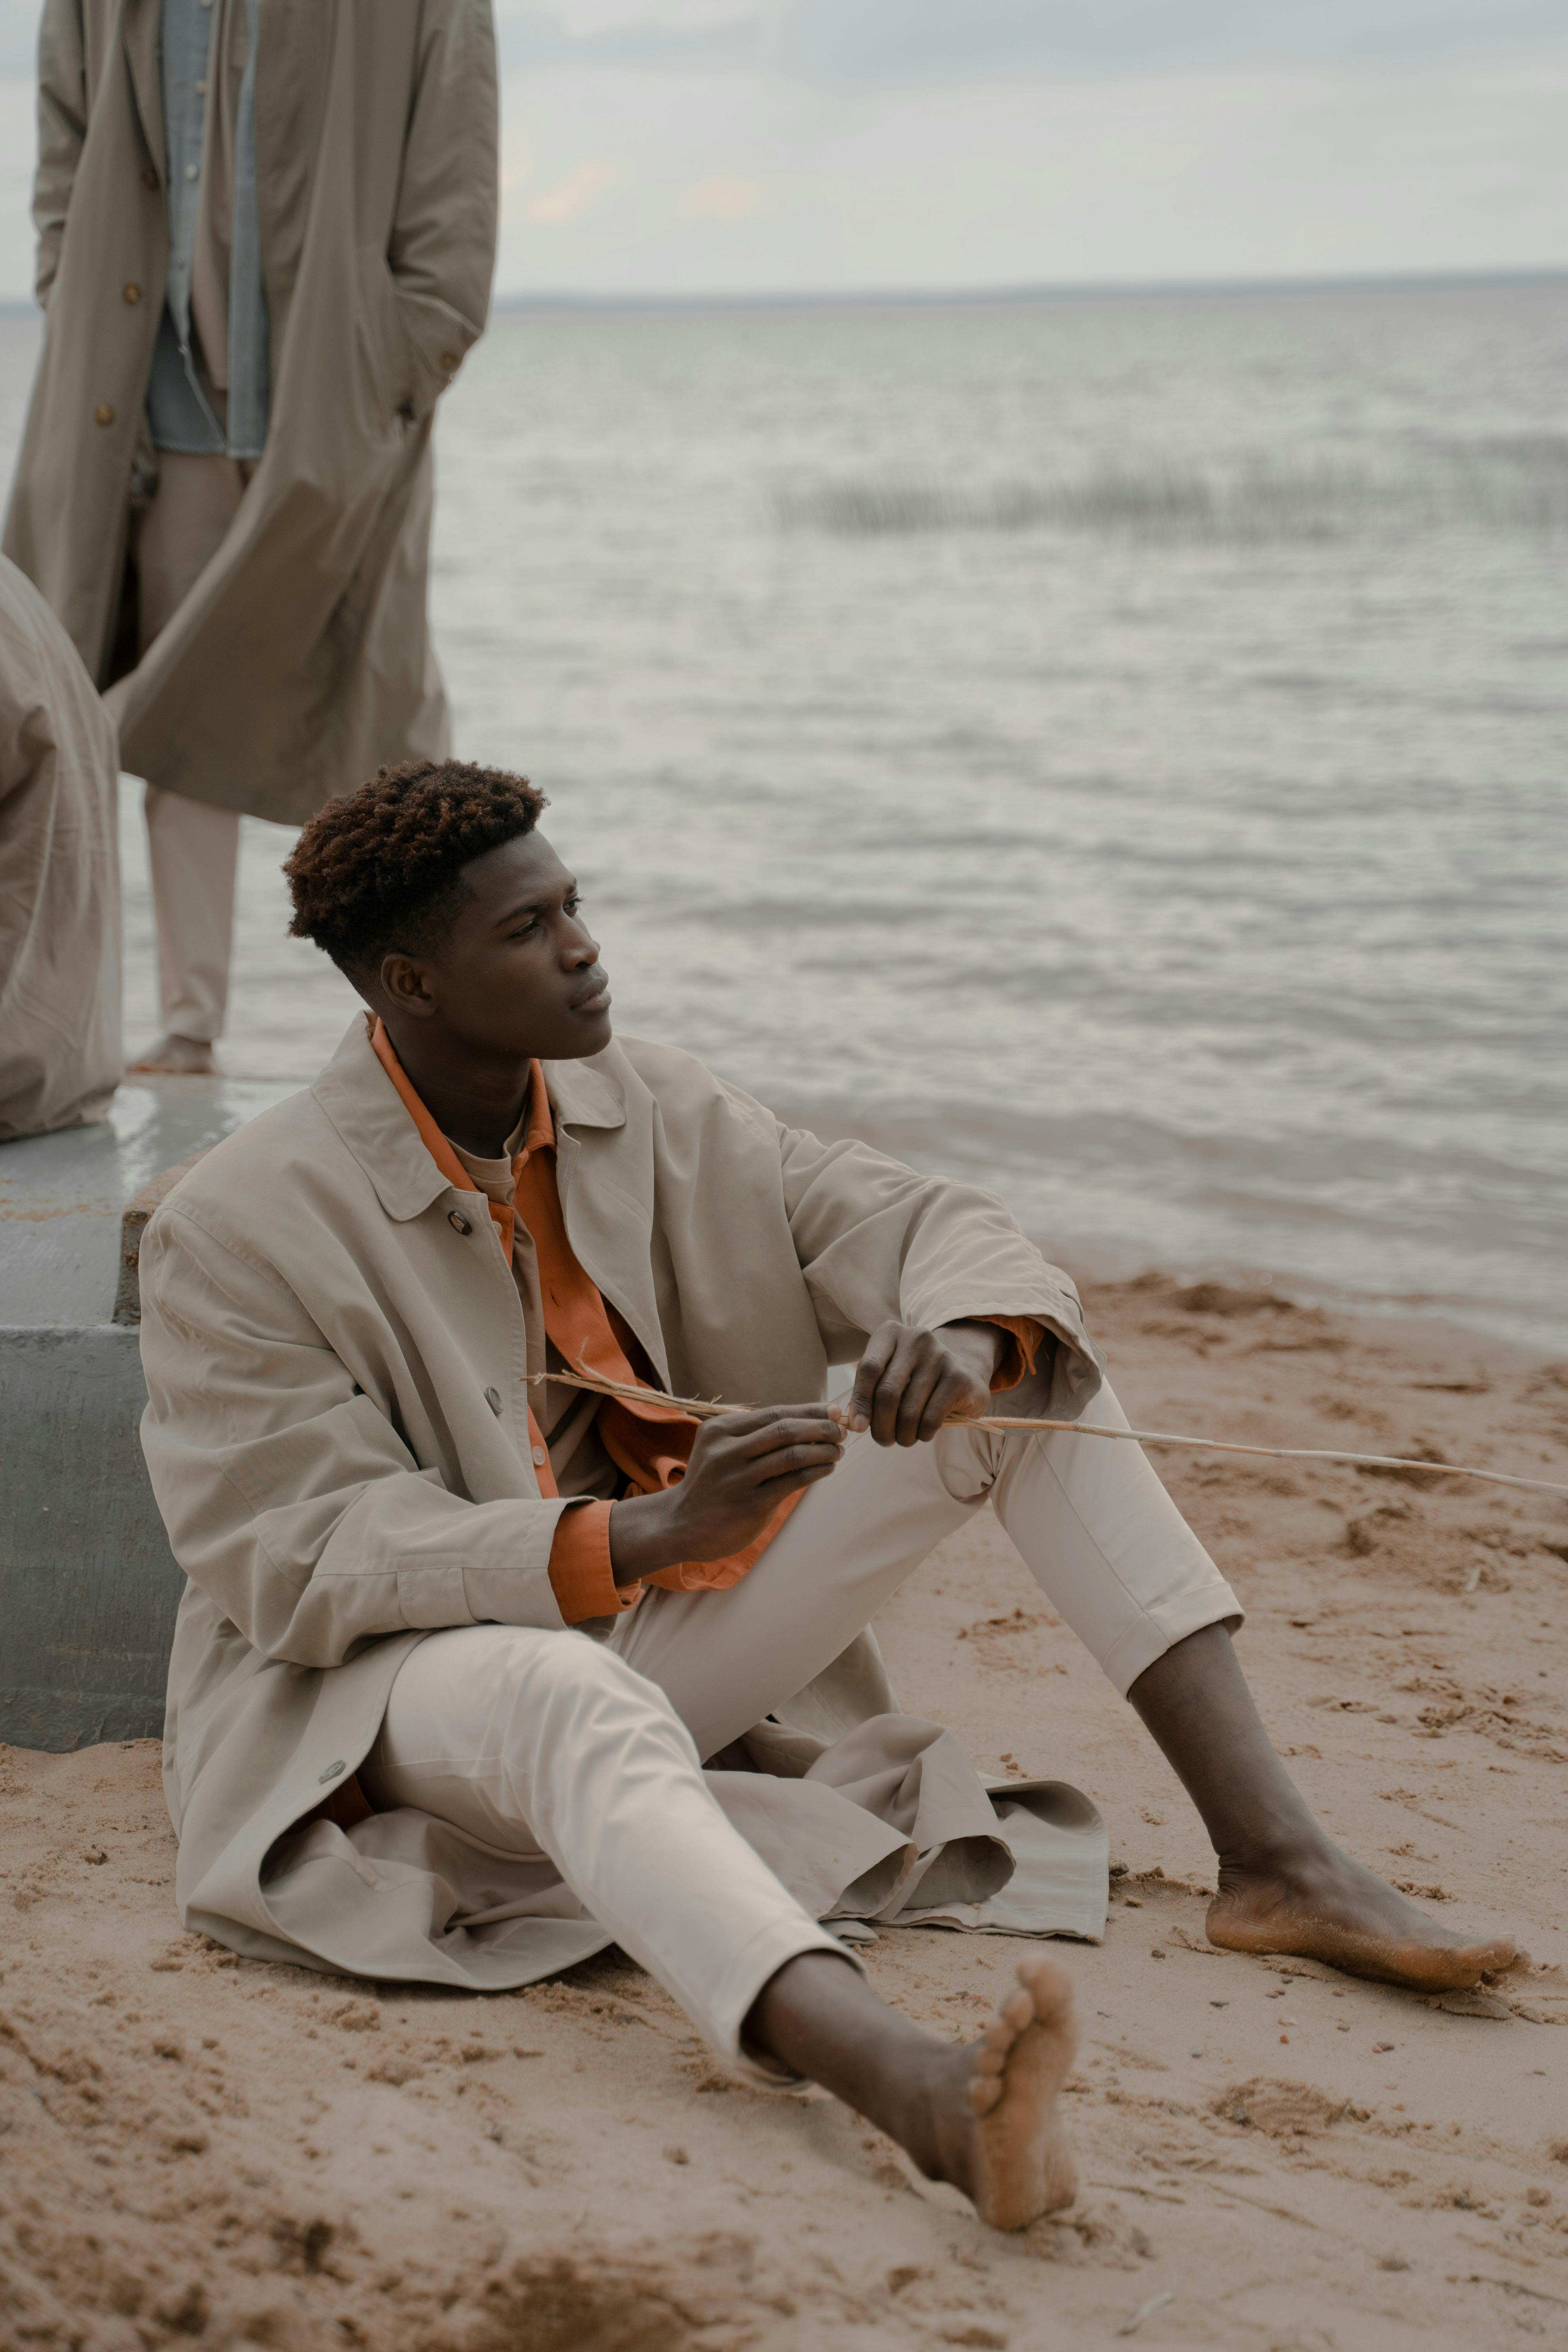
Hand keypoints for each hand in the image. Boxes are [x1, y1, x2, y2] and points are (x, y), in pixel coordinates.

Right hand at [608, 1404, 844, 1583]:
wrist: (681, 1525)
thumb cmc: (712, 1484)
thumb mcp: (721, 1449)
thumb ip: (754, 1435)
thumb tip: (808, 1418)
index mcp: (719, 1430)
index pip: (774, 1413)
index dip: (809, 1410)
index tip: (834, 1410)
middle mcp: (725, 1451)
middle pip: (785, 1429)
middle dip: (821, 1427)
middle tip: (843, 1430)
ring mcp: (737, 1478)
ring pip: (792, 1454)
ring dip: (823, 1450)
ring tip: (838, 1450)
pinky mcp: (749, 1505)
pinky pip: (792, 1482)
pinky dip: (816, 1472)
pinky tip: (827, 1469)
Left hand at [839, 1319, 1001, 1447]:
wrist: (964, 1369)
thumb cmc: (915, 1377)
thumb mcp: (888, 1375)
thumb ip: (869, 1392)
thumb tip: (855, 1423)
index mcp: (891, 1333)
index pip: (868, 1368)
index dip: (860, 1401)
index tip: (858, 1426)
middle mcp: (916, 1338)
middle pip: (887, 1392)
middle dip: (881, 1425)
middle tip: (883, 1440)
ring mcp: (941, 1356)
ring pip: (909, 1411)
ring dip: (903, 1435)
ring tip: (904, 1438)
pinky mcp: (959, 1377)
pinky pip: (931, 1418)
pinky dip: (923, 1434)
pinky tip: (923, 1433)